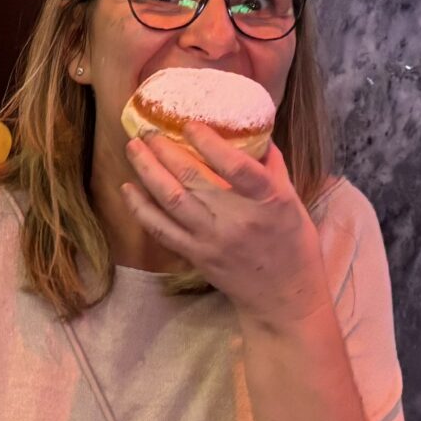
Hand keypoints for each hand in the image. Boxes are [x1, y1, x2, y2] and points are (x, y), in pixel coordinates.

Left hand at [121, 124, 327, 327]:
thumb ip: (271, 166)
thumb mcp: (292, 200)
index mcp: (267, 201)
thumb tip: (253, 131)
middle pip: (192, 179)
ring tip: (133, 148)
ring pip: (171, 200)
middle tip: (148, 130)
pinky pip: (161, 229)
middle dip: (164, 150)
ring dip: (147, 171)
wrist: (283, 297)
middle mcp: (237, 219)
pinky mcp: (196, 256)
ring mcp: (212, 239)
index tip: (189, 124)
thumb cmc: (292, 244)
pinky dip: (141, 208)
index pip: (236, 166)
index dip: (209, 143)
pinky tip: (128, 188)